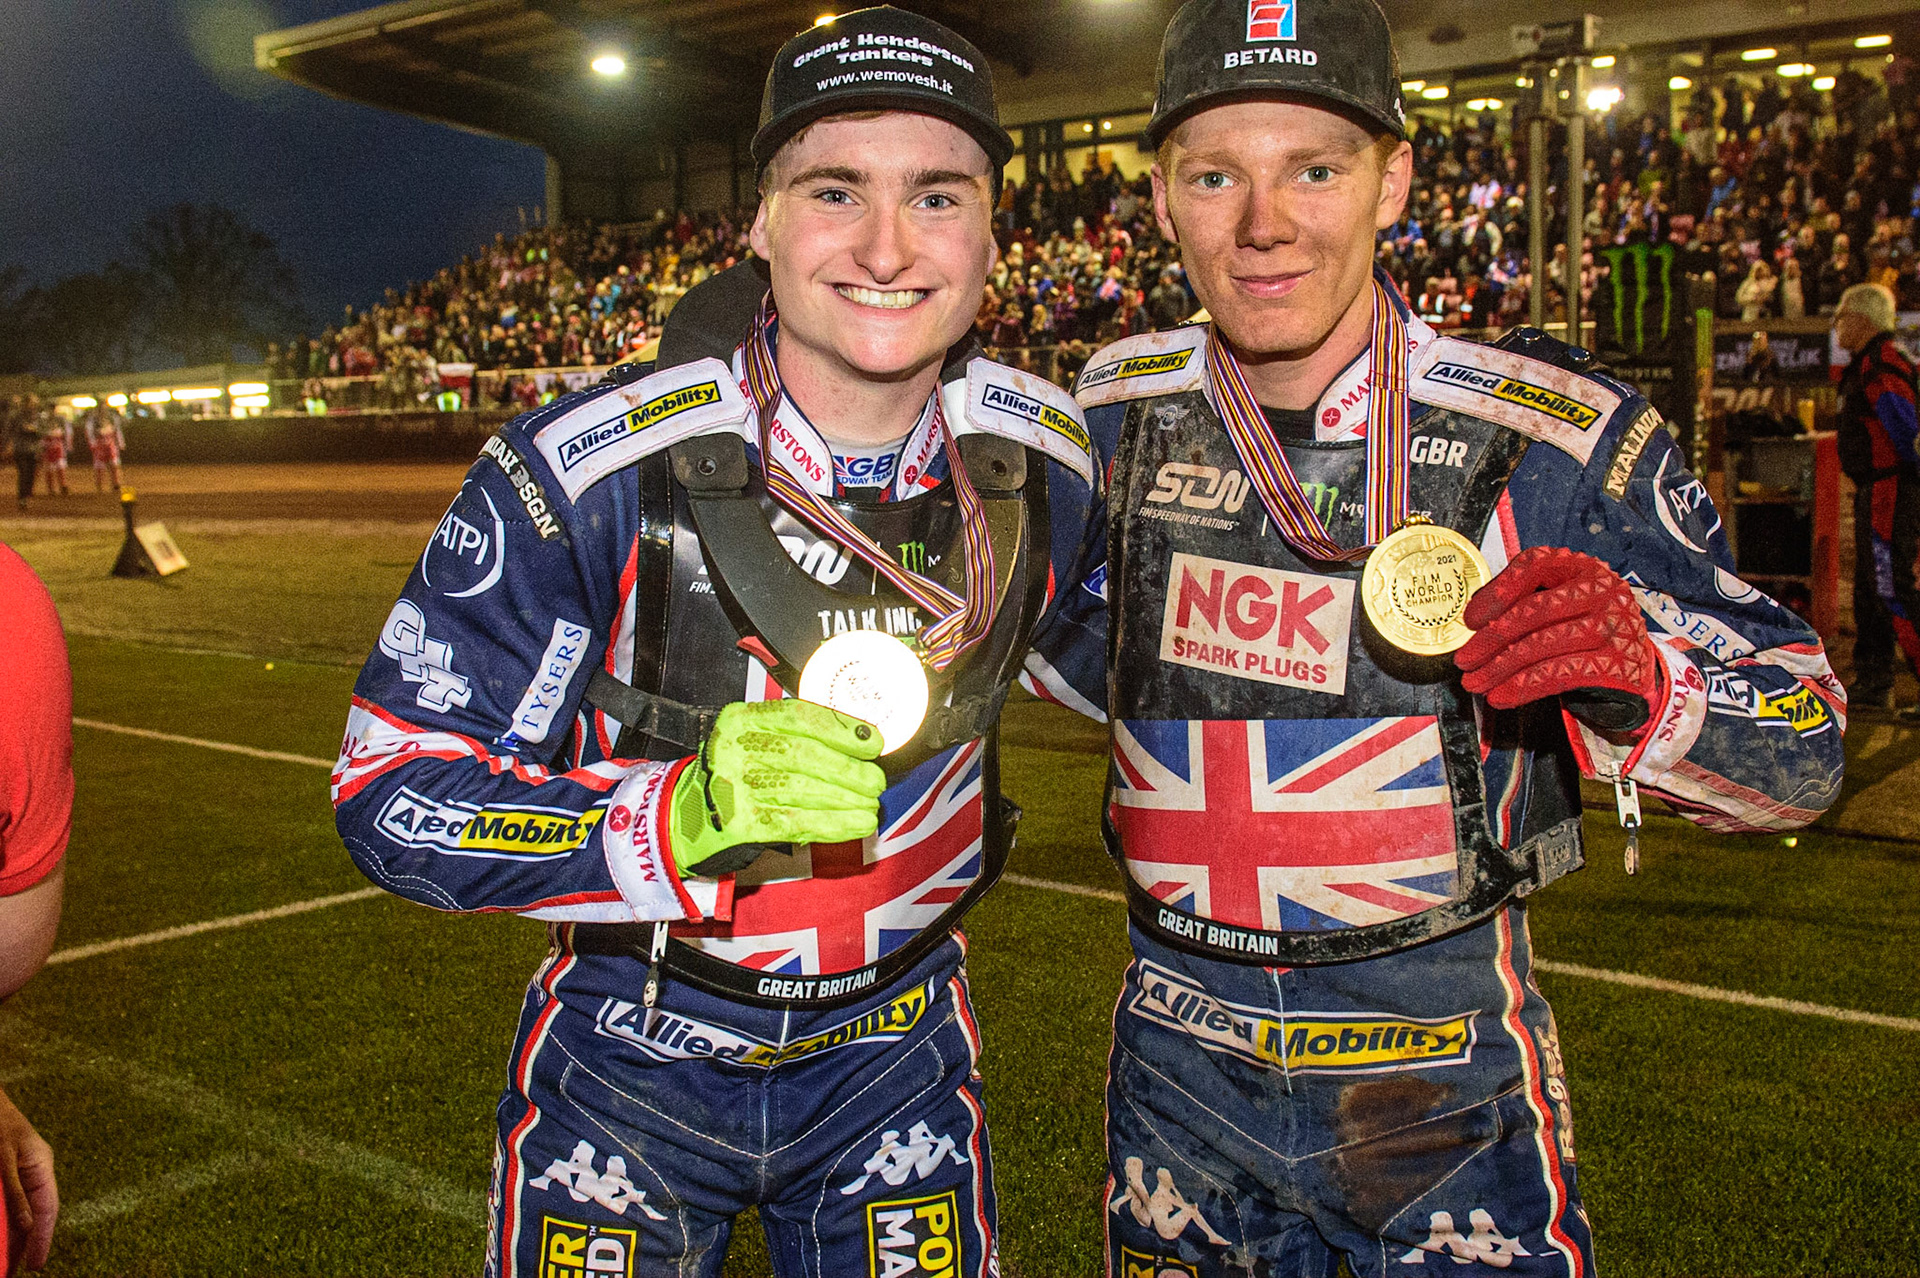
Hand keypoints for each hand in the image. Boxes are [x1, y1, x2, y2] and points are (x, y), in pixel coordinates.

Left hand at [0, 1085, 56, 1271]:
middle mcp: (33, 1171)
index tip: (37, 1265)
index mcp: (41, 1165)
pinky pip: (7, 1200)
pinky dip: (4, 1218)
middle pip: (34, 1213)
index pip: (48, 1209)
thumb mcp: (3, 1159)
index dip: (43, 1239)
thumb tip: (29, 1225)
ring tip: (5, 1258)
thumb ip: (16, 1192)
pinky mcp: (5, 1171)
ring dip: (11, 1232)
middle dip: (25, 1242)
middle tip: (15, 1269)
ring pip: (19, 1208)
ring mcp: (18, 1171)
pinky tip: (0, 1232)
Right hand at [667, 700, 886, 876]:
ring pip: (802, 790)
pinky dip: (832, 825)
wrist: (684, 816)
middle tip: (875, 781)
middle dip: (848, 769)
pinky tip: (855, 825)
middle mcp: (735, 749)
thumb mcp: (755, 740)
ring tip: (871, 806)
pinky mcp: (740, 823)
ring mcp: (735, 788)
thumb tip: (859, 741)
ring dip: (846, 800)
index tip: (873, 741)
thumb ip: (798, 735)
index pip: (798, 716)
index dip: (841, 729)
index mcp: (741, 719)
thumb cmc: (735, 774)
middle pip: (803, 755)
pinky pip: (795, 823)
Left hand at [1454, 546, 1661, 732]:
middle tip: (1464, 661)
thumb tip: (1475, 618)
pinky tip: (1501, 696)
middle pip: (1533, 610)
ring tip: (1475, 683)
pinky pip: (1557, 675)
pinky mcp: (1616, 664)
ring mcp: (1612, 627)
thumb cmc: (1587, 635)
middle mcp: (1602, 592)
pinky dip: (1522, 688)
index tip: (1471, 619)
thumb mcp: (1561, 607)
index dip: (1498, 590)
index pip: (1535, 564)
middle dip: (1490, 640)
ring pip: (1541, 645)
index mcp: (1583, 569)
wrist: (1637, 671)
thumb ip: (1523, 602)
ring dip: (1499, 669)